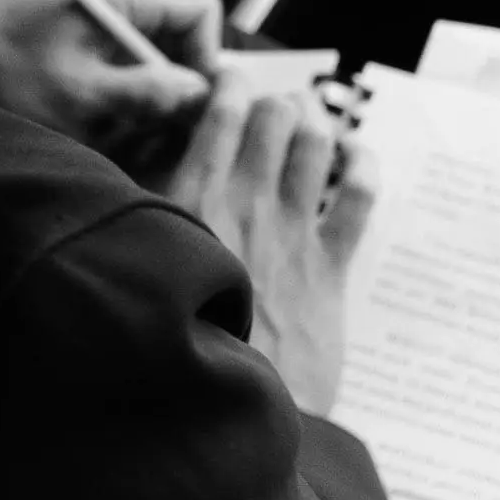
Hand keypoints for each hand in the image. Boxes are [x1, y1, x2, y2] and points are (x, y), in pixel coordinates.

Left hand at [0, 0, 219, 154]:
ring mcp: (90, 23)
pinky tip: (86, 135)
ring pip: (148, 67)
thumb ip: (150, 95)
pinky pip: (114, 78)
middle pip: (178, 42)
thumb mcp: (80, 94)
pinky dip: (110, 109)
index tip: (188, 110)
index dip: (205, 61)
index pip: (201, 11)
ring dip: (138, 108)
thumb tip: (203, 96)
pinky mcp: (68, 48)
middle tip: (151, 137)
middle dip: (172, 92)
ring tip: (109, 141)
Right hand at [156, 69, 378, 419]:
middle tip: (271, 110)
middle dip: (275, 102)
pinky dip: (362, 165)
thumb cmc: (172, 347)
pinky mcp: (330, 268)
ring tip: (308, 124)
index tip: (228, 84)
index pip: (221, 110)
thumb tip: (137, 181)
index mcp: (192, 198)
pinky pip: (360, 194)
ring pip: (317, 142)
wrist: (220, 416)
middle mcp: (247, 203)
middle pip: (274, 115)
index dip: (230, 86)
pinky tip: (354, 160)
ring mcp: (294, 232)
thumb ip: (143, 220)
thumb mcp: (140, 269)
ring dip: (315, 123)